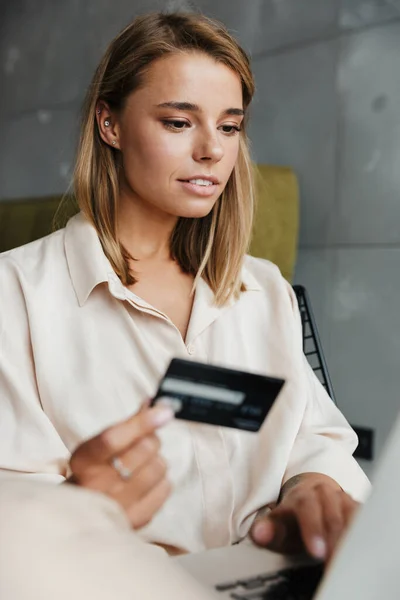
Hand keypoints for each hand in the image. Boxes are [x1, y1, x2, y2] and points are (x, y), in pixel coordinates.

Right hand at [68, 404, 173, 528]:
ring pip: (159, 467)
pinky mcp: (135, 520)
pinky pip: (165, 489)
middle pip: (145, 449)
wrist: (80, 516)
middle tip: (144, 443)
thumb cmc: (93, 472)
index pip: (113, 438)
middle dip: (151, 439)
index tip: (164, 411)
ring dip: (156, 462)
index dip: (142, 422)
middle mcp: (98, 484)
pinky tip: (147, 484)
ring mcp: (118, 505)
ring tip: (142, 467)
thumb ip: (127, 424)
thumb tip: (154, 403)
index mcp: (84, 460)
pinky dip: (161, 481)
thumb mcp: (98, 446)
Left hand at [250, 473, 358, 561]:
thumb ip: (268, 530)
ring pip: (351, 516)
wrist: (310, 495)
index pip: (307, 507)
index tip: (315, 551)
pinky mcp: (356, 506)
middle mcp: (323, 493)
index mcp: (301, 496)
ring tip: (347, 559)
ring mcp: (342, 498)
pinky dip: (362, 533)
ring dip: (350, 538)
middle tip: (332, 563)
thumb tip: (258, 534)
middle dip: (334, 541)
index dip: (312, 528)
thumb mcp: (278, 523)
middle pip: (332, 515)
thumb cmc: (293, 517)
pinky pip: (362, 518)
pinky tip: (358, 549)